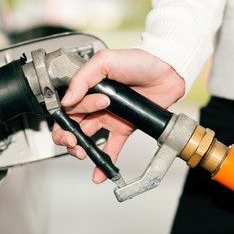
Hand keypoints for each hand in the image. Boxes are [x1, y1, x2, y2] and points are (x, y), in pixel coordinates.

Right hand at [52, 48, 184, 183]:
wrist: (167, 71)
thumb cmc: (139, 61)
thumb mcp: (105, 61)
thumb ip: (82, 79)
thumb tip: (66, 100)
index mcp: (87, 88)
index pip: (68, 108)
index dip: (66, 118)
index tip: (74, 122)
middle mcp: (95, 104)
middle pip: (72, 125)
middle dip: (67, 137)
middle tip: (73, 142)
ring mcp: (108, 118)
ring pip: (87, 138)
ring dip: (81, 150)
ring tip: (83, 154)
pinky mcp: (123, 128)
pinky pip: (110, 147)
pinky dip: (104, 161)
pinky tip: (99, 172)